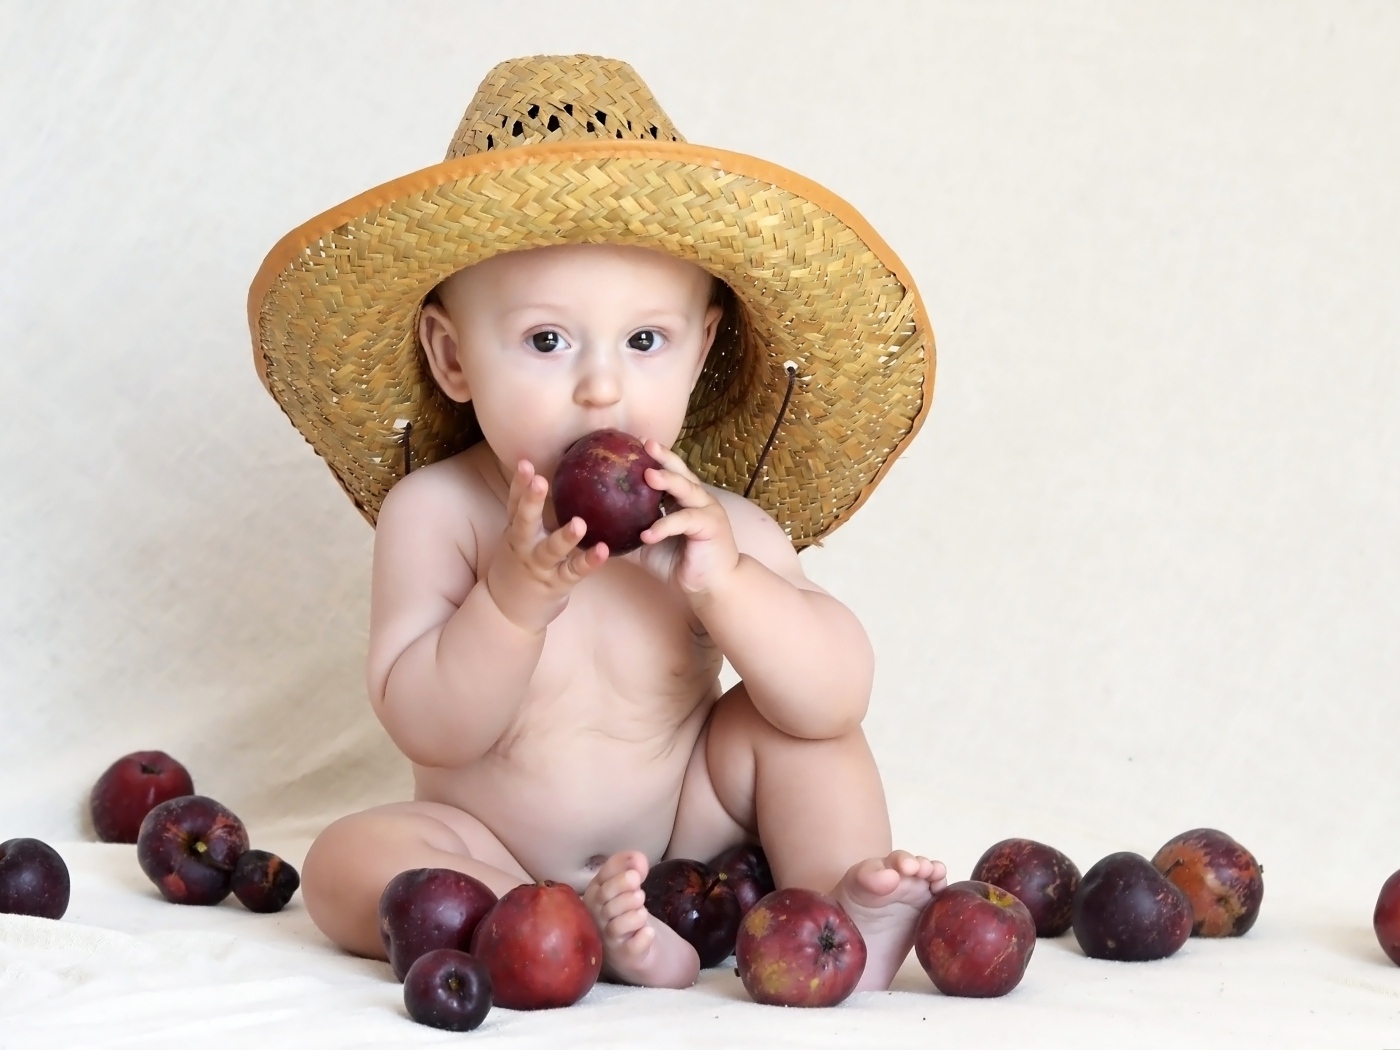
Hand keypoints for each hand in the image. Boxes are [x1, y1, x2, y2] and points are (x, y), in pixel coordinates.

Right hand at [484, 460, 608, 631]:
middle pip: (524, 522)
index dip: (519, 484)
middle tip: (539, 481)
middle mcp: (523, 547)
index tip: (524, 462)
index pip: (514, 504)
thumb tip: (552, 478)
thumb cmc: (520, 566)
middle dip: (531, 501)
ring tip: (579, 523)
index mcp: (515, 532)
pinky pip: (573, 572)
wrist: (507, 612)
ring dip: (565, 537)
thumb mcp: (519, 539)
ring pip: (550, 550)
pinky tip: (604, 550)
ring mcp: (539, 567)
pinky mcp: (555, 584)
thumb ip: (532, 514)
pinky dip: (588, 562)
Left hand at [637, 440, 740, 599]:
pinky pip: (685, 521)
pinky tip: (647, 534)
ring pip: (687, 489)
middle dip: (664, 457)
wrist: (709, 588)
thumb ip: (628, 534)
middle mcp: (698, 500)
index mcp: (683, 500)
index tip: (635, 443)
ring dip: (668, 481)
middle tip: (645, 444)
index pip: (669, 473)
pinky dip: (665, 525)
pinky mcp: (711, 526)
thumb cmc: (680, 564)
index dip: (655, 458)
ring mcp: (707, 510)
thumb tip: (595, 531)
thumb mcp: (647, 547)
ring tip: (647, 475)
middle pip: (681, 472)